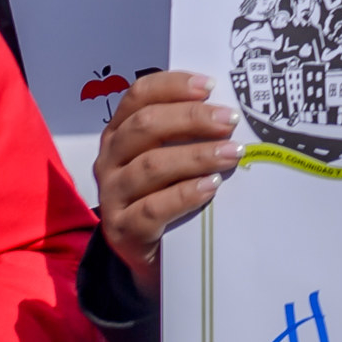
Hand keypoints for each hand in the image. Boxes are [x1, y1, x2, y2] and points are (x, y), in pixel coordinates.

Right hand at [96, 69, 241, 280]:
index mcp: (119, 131)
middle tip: (230, 120)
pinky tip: (211, 186)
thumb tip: (228, 109)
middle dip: (192, 118)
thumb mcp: (170, 158)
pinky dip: (185, 194)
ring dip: (196, 156)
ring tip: (231, 153)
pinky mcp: (123, 229)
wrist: (151, 255)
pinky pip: (154, 208)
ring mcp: (113, 194)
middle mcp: (110, 158)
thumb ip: (186, 134)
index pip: (139, 95)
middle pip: (146, 126)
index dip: (172, 85)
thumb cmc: (166, 194)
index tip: (209, 86)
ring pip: (152, 165)